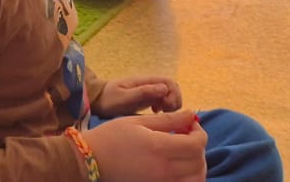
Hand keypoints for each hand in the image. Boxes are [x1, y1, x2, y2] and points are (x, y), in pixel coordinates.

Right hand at [83, 111, 206, 181]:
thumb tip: (192, 114)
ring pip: (196, 179)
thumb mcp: (138, 122)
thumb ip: (168, 120)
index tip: (190, 123)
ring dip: (197, 165)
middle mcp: (164, 169)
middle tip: (188, 136)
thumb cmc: (111, 137)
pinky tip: (178, 167)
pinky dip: (188, 178)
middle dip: (199, 147)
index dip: (199, 132)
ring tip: (185, 153)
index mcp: (159, 148)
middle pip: (199, 162)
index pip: (197, 144)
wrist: (89, 160)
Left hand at [93, 76, 182, 116]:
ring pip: (169, 94)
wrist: (97, 100)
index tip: (166, 107)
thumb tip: (164, 88)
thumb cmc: (109, 99)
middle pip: (172, 87)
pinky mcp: (146, 97)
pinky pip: (162, 99)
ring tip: (158, 112)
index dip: (173, 94)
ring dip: (170, 104)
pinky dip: (164, 106)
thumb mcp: (125, 98)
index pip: (169, 82)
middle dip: (174, 100)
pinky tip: (154, 112)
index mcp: (144, 81)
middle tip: (163, 111)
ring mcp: (148, 90)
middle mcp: (149, 84)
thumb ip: (143, 93)